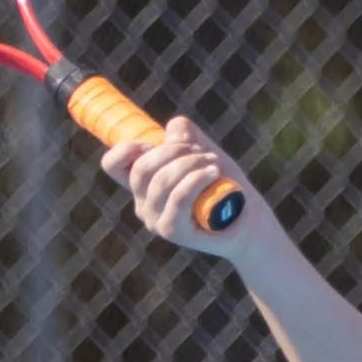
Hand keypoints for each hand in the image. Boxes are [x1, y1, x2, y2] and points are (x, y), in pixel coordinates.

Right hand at [100, 115, 258, 251]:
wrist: (248, 222)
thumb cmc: (224, 185)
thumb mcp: (203, 152)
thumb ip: (187, 135)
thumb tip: (174, 129)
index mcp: (143, 184)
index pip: (112, 165)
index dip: (126, 148)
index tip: (153, 143)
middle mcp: (143, 204)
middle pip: (141, 168)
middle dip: (173, 150)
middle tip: (201, 151)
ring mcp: (155, 220)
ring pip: (162, 181)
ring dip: (191, 163)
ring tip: (214, 164)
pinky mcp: (172, 231)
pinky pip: (178, 197)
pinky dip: (197, 179)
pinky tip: (213, 173)